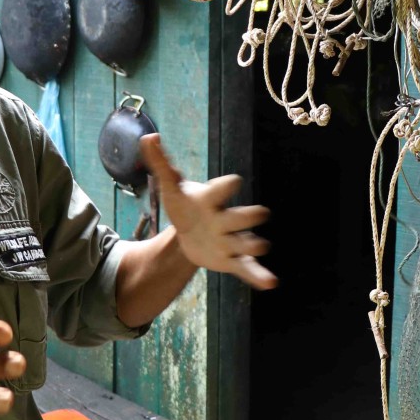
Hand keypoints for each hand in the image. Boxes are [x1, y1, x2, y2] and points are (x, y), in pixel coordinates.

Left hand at [140, 134, 275, 289]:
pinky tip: (271, 283)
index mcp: (212, 199)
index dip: (228, 185)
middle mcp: (226, 219)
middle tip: (260, 213)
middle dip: (250, 215)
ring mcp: (231, 240)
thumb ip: (160, 164)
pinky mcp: (231, 260)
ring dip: (254, 245)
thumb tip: (148, 137)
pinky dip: (259, 275)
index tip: (235, 182)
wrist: (188, 233)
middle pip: (243, 215)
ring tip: (260, 247)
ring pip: (247, 243)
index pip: (223, 189)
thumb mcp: (170, 188)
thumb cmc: (184, 206)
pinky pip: (247, 269)